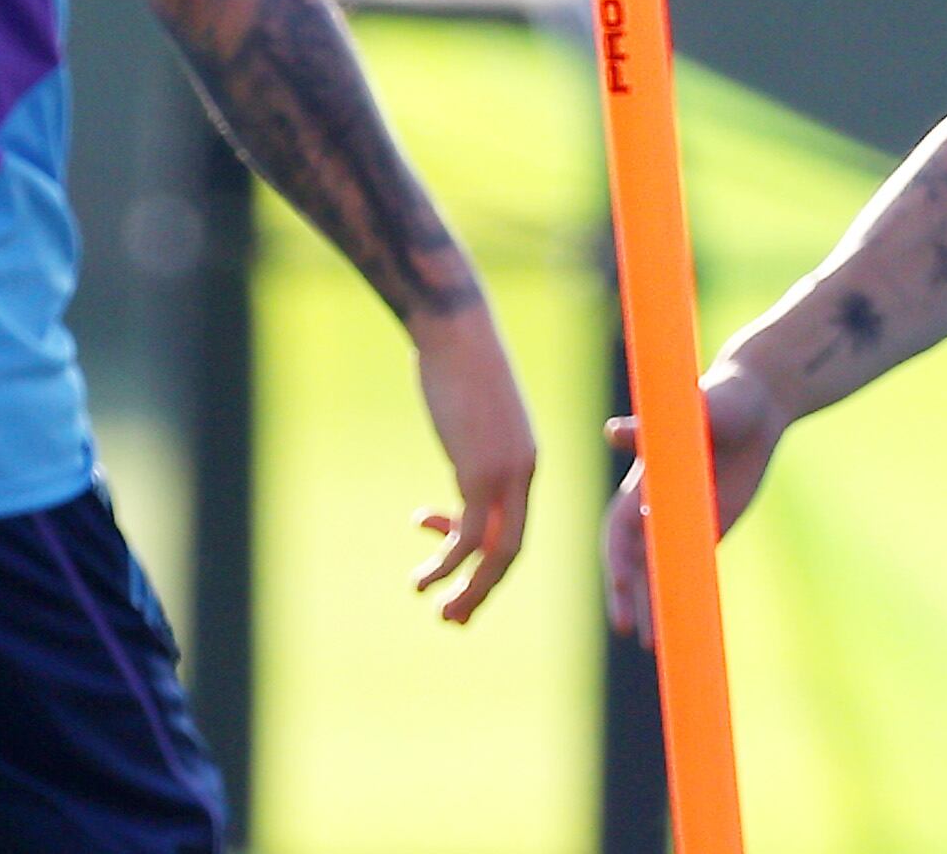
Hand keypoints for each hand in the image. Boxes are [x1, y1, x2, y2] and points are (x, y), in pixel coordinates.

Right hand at [407, 304, 539, 624]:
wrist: (455, 328)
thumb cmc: (456, 358)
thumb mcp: (470, 407)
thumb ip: (471, 436)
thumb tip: (459, 440)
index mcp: (524, 459)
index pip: (511, 524)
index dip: (481, 555)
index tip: (439, 557)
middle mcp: (523, 472)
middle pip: (511, 551)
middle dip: (484, 590)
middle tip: (455, 618)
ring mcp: (505, 474)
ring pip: (495, 554)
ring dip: (468, 589)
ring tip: (436, 609)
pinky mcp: (479, 472)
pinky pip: (468, 537)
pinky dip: (446, 565)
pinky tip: (422, 579)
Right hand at [602, 360, 787, 646]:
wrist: (754, 404)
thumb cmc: (720, 398)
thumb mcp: (693, 412)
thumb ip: (652, 428)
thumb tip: (611, 432)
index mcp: (642, 481)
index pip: (620, 531)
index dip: (617, 562)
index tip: (621, 589)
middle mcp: (654, 505)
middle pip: (633, 561)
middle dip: (630, 597)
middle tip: (632, 633)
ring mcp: (679, 520)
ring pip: (657, 573)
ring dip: (652, 606)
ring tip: (653, 647)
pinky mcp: (705, 527)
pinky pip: (687, 568)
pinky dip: (679, 596)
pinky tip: (681, 625)